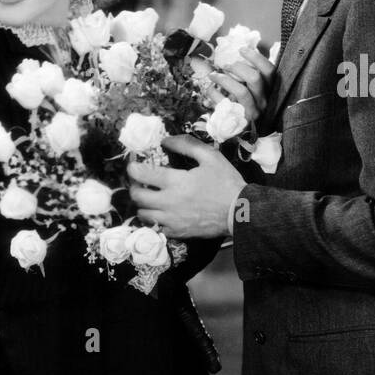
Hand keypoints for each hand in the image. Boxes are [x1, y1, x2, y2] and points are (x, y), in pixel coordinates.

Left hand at [128, 135, 246, 238]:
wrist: (241, 212)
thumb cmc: (226, 183)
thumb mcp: (210, 157)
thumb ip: (186, 145)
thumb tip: (166, 141)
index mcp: (175, 182)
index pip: (141, 174)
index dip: (133, 168)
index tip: (134, 165)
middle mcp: (168, 203)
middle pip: (137, 196)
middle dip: (135, 186)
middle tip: (141, 182)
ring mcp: (171, 220)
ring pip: (142, 214)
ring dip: (143, 204)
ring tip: (151, 197)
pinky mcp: (177, 233)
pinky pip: (155, 228)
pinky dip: (154, 219)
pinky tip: (161, 212)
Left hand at [208, 46, 276, 125]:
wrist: (245, 134)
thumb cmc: (248, 106)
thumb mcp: (254, 91)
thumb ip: (251, 75)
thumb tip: (240, 54)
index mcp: (270, 90)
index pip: (269, 70)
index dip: (256, 58)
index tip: (241, 50)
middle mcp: (264, 101)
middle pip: (254, 78)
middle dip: (237, 67)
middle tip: (225, 65)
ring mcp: (253, 112)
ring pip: (240, 91)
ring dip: (224, 79)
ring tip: (213, 75)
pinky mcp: (240, 121)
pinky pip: (225, 104)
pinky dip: (214, 94)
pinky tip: (209, 89)